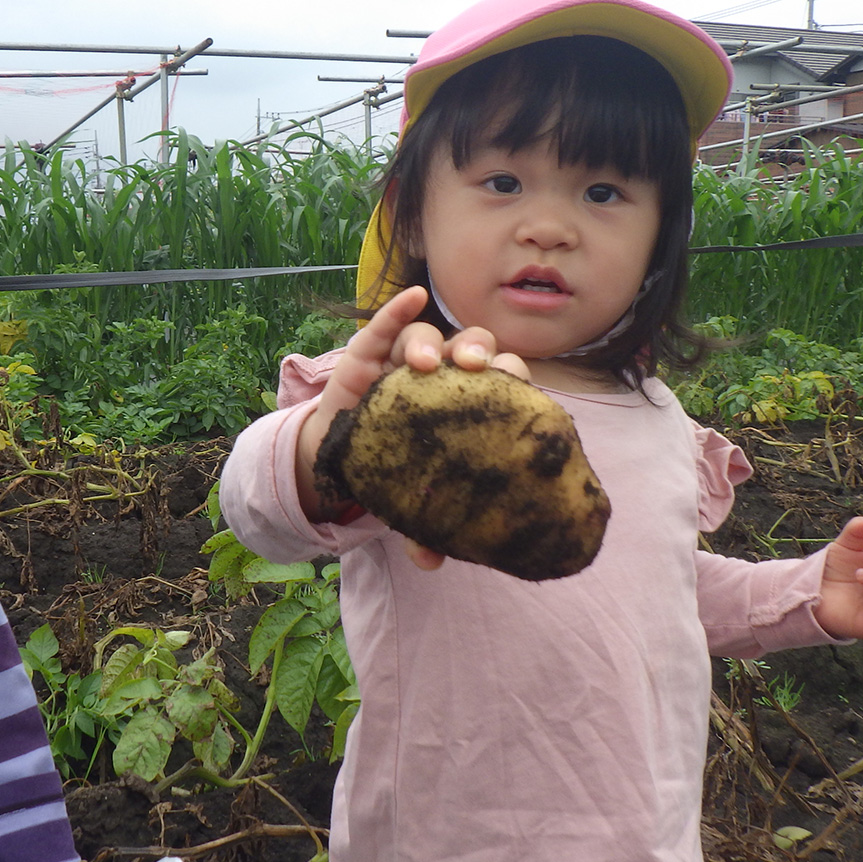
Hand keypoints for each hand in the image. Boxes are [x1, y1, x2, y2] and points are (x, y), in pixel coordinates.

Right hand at [294, 286, 528, 544]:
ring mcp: (402, 364)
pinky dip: (398, 311)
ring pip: (427, 337)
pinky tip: (413, 297)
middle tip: (478, 369)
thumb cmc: (392, 470)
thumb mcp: (410, 500)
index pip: (499, 383)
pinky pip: (382, 327)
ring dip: (434, 341)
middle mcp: (440, 378)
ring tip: (430, 362)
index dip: (513, 381)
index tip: (523, 393)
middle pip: (471, 349)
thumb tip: (432, 564)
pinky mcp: (366, 356)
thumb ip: (424, 527)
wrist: (339, 463)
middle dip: (481, 352)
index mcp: (465, 407)